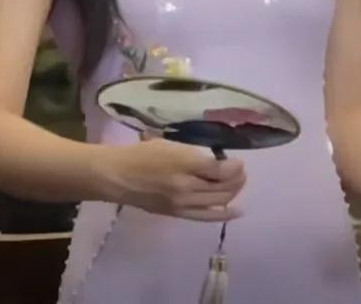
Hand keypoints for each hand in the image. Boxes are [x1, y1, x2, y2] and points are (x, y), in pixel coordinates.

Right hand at [99, 138, 245, 221]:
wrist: (119, 176)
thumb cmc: (142, 154)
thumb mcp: (169, 143)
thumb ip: (192, 153)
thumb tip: (214, 159)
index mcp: (183, 162)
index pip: (219, 169)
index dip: (234, 166)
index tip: (238, 160)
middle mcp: (186, 185)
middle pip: (222, 186)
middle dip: (237, 179)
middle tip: (241, 171)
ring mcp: (182, 203)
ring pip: (217, 201)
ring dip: (233, 193)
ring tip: (239, 185)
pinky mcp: (177, 214)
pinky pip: (205, 216)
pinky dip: (223, 214)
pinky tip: (235, 210)